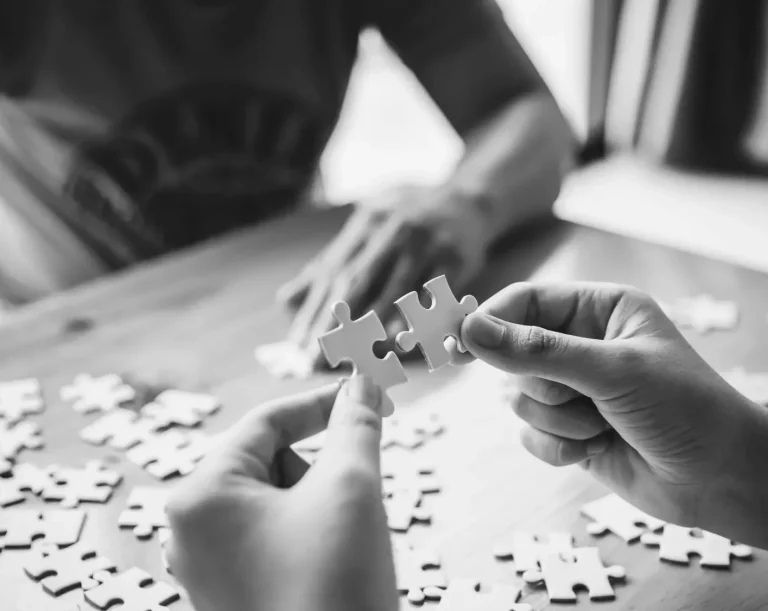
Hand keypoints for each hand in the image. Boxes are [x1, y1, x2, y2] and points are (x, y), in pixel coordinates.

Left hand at [165, 376, 396, 610]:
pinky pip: (272, 537)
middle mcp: (193, 531)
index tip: (367, 396)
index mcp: (202, 496)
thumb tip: (364, 382)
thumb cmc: (333, 585)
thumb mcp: (350, 486)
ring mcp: (211, 567)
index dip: (322, 403)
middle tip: (361, 480)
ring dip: (320, 499)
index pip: (266, 422)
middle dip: (321, 463)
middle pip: (268, 461)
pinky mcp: (234, 594)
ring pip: (274, 501)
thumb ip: (354, 424)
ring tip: (348, 534)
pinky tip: (335, 557)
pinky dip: (310, 530)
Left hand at [278, 184, 488, 364]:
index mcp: (365, 222)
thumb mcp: (368, 226)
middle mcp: (391, 228)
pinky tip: (400, 341)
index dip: (312, 311)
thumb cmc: (410, 219)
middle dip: (332, 323)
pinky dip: (416, 318)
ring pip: (392, 290)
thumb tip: (286, 302)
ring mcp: (424, 241)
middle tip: (316, 359)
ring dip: (370, 327)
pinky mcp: (453, 256)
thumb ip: (330, 262)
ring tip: (350, 357)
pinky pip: (433, 294)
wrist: (468, 199)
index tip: (297, 347)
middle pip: (356, 281)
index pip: (331, 272)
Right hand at [454, 282, 767, 544]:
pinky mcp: (569, 429)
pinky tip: (595, 449)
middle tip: (576, 396)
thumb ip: (536, 351)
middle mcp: (581, 344)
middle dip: (544, 386)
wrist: (722, 481)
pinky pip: (530, 434)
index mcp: (597, 309)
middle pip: (513, 354)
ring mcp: (573, 388)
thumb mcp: (611, 370)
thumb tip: (470, 331)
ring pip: (519, 399)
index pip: (523, 302)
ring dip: (557, 420)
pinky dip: (558, 447)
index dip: (488, 321)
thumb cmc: (685, 409)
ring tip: (601, 424)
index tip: (456, 342)